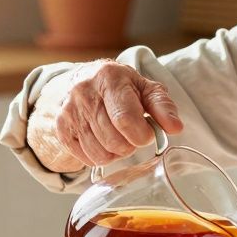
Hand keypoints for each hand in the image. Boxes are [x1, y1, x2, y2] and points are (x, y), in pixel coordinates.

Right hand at [27, 60, 183, 171]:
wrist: (85, 80)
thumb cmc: (121, 88)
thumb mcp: (146, 89)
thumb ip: (162, 106)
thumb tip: (175, 127)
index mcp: (109, 77)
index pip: (125, 118)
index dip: (142, 134)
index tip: (147, 133)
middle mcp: (84, 92)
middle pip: (114, 140)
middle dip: (131, 144)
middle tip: (132, 134)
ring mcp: (69, 111)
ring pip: (100, 153)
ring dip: (116, 153)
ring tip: (118, 137)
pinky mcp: (61, 128)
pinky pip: (87, 159)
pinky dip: (101, 157)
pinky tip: (104, 141)